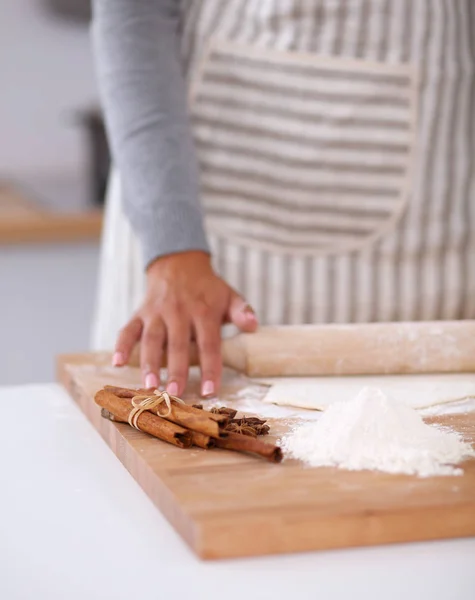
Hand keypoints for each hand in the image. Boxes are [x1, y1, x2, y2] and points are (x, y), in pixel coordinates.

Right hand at [111, 251, 257, 396]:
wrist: (178, 262)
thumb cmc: (207, 287)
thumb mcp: (229, 295)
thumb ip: (242, 311)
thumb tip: (254, 326)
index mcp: (204, 311)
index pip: (209, 344)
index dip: (210, 368)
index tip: (209, 391)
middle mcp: (179, 312)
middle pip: (178, 345)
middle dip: (176, 370)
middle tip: (175, 394)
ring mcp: (157, 312)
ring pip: (152, 340)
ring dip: (150, 363)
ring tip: (150, 386)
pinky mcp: (140, 312)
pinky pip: (128, 329)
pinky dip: (121, 345)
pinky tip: (116, 363)